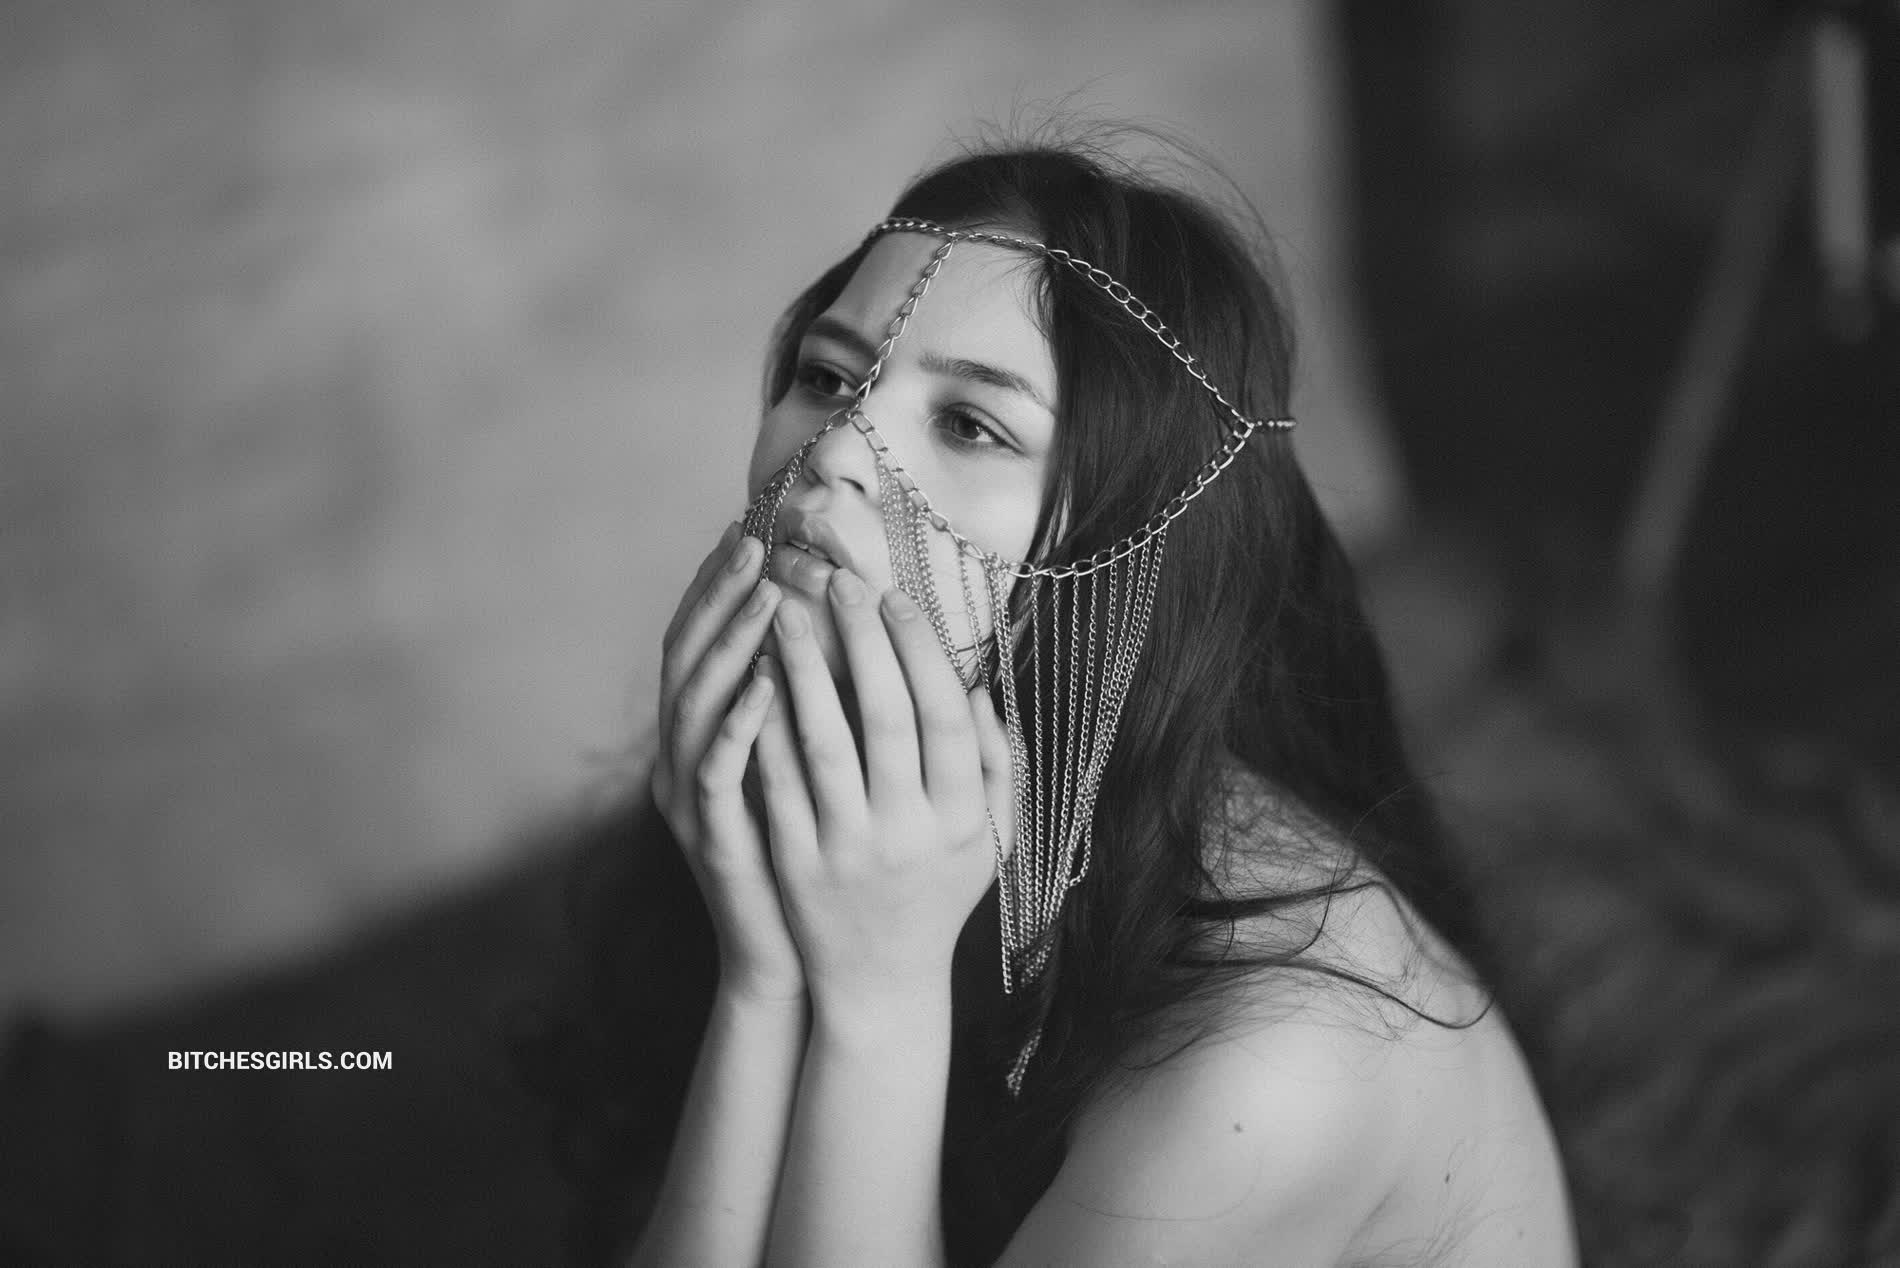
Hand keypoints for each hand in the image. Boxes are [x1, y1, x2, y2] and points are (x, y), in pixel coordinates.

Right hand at [651, 521, 801, 1001]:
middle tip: (757, 543)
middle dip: (721, 595)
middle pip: (687, 657)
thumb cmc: (814, 855)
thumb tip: (847, 624)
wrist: (795, 955)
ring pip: (696, 703)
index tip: (755, 530)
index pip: (703, 641)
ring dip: (733, 644)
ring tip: (769, 593)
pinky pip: (716, 770)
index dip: (721, 585)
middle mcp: (683, 756)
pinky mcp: (710, 837)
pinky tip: (769, 683)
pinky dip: (739, 722)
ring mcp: (689, 798)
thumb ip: (817, 700)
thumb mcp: (811, 764)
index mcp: (705, 734)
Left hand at [750, 568, 1014, 1015]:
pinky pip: (775, 782)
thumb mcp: (989, 837)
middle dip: (860, 641)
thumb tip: (980, 684)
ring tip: (784, 613)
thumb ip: (996, 763)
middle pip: (886, 718)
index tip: (892, 596)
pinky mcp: (796, 863)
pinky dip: (764, 726)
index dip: (920, 650)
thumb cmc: (938, 893)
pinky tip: (754, 679)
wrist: (880, 981)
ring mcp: (849, 850)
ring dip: (803, 671)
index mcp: (962, 818)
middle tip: (835, 581)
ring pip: (822, 743)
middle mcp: (909, 832)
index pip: (946, 717)